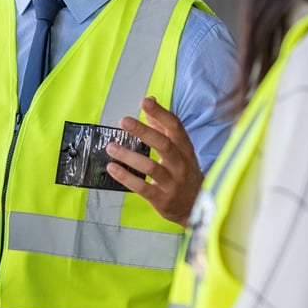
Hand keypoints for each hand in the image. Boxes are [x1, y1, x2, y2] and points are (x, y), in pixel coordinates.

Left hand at [105, 96, 202, 226]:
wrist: (196, 207)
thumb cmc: (183, 173)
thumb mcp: (179, 150)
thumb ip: (162, 126)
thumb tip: (149, 100)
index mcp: (185, 149)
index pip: (175, 127)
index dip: (160, 113)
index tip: (144, 102)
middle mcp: (181, 164)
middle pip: (164, 144)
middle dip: (143, 131)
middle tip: (123, 121)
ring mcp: (172, 183)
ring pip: (150, 167)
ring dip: (129, 155)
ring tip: (110, 147)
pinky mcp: (162, 199)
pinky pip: (142, 187)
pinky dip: (126, 177)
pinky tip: (112, 168)